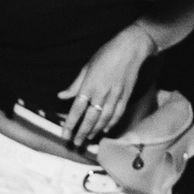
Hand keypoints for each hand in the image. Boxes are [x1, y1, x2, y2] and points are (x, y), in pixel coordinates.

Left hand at [57, 25, 158, 144]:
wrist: (131, 48)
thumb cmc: (107, 54)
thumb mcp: (87, 67)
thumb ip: (75, 84)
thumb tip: (62, 96)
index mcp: (89, 84)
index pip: (77, 109)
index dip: (70, 123)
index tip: (65, 134)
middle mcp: (102, 92)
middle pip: (90, 118)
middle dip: (82, 133)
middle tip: (76, 144)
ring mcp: (115, 95)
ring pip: (104, 119)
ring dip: (95, 130)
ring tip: (88, 139)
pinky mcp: (126, 96)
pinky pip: (117, 114)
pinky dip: (111, 123)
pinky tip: (105, 129)